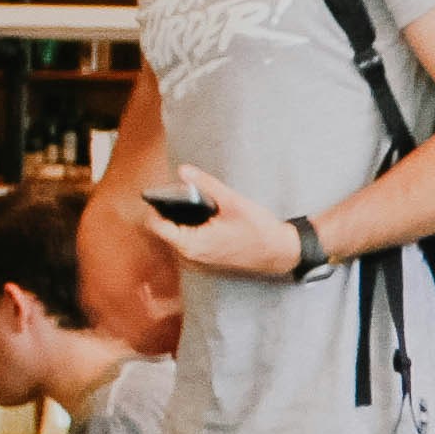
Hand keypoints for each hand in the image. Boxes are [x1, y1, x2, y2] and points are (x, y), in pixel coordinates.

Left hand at [138, 167, 304, 280]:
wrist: (278, 253)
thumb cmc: (258, 230)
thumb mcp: (231, 201)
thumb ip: (205, 184)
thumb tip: (183, 171)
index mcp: (192, 243)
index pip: (155, 225)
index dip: (155, 207)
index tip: (163, 193)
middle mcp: (190, 257)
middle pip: (163, 231)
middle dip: (169, 212)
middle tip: (185, 196)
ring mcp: (197, 262)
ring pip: (174, 238)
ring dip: (180, 222)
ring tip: (197, 208)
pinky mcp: (204, 262)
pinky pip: (186, 244)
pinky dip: (189, 231)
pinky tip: (206, 221)